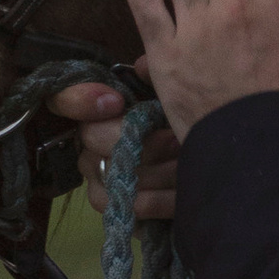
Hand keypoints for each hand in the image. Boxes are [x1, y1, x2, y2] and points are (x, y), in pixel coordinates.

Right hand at [48, 74, 179, 220]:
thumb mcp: (178, 101)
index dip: (81, 99)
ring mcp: (99, 180)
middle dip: (135, 137)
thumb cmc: (191, 135)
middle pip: (92, 136)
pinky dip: (158, 199)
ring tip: (185, 162)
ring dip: (154, 169)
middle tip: (172, 137)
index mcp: (103, 113)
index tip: (115, 102)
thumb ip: (159, 80)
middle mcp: (92, 145)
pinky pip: (124, 206)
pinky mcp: (115, 212)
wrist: (212, 180)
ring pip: (109, 172)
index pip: (66, 100)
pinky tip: (181, 193)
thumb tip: (142, 66)